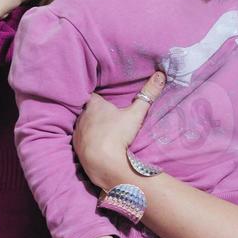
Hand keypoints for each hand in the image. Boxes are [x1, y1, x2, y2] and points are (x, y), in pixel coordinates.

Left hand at [73, 71, 164, 188]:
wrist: (103, 162)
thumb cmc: (118, 134)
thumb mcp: (136, 114)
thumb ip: (147, 95)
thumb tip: (161, 75)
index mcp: (94, 105)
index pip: (92, 94)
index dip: (98, 96)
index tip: (104, 97)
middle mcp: (82, 116)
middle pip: (87, 109)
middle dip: (95, 111)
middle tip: (107, 114)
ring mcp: (78, 132)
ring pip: (83, 124)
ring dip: (90, 125)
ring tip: (101, 129)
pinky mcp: (76, 146)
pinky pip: (81, 138)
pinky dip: (87, 139)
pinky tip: (96, 143)